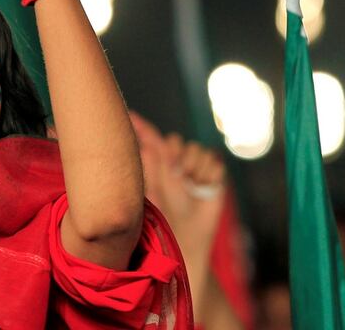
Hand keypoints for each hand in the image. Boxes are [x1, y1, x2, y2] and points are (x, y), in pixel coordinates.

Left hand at [131, 112, 225, 246]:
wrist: (189, 229)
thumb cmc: (168, 212)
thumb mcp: (156, 188)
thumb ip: (153, 166)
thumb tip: (146, 145)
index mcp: (159, 162)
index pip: (151, 138)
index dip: (141, 126)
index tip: (129, 114)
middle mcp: (177, 159)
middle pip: (176, 141)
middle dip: (176, 155)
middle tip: (177, 174)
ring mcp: (196, 164)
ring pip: (196, 150)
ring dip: (194, 169)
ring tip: (191, 187)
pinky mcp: (214, 172)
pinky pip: (214, 161)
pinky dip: (209, 176)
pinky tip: (204, 189)